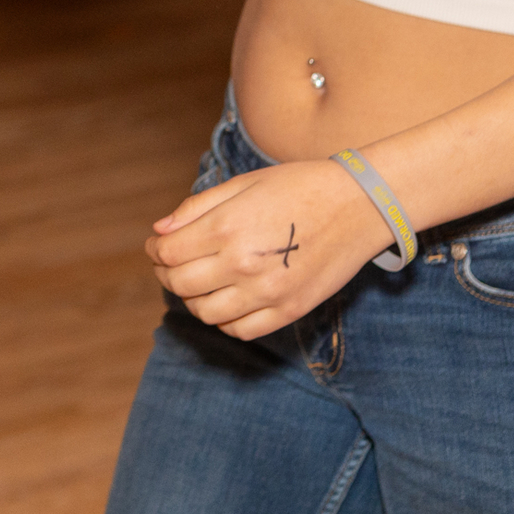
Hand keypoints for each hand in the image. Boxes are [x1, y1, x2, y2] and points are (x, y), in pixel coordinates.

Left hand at [144, 159, 391, 339]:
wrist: (359, 206)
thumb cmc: (298, 187)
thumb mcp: (243, 184)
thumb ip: (197, 208)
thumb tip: (160, 231)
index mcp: (228, 227)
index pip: (168, 253)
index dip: (155, 250)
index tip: (157, 245)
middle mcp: (243, 264)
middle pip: (181, 285)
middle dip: (166, 274)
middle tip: (169, 264)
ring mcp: (267, 293)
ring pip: (206, 312)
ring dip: (192, 299)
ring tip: (198, 282)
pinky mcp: (289, 311)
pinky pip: (240, 330)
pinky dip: (223, 320)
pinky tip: (225, 300)